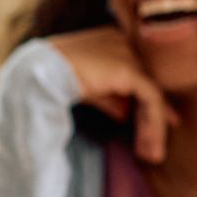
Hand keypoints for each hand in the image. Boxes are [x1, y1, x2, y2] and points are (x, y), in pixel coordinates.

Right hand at [48, 26, 178, 163]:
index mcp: (111, 41)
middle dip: (154, 115)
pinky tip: (149, 144)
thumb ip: (109, 97)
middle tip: (155, 143)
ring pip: (152, 94)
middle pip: (147, 84)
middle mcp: (123, 43)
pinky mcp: (130, 70)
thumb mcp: (87, 89)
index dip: (145, 100)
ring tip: (151, 154)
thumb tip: (125, 114)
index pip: (136, 74)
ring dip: (154, 126)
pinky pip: (151, 99)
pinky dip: (153, 124)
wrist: (41, 72)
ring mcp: (128, 55)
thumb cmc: (54, 77)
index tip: (155, 122)